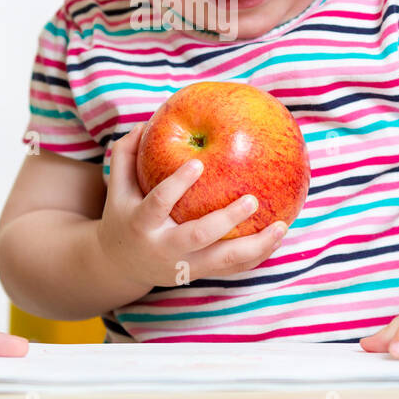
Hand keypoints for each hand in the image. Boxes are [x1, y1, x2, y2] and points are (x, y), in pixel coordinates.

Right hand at [96, 123, 288, 288]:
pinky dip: (257, 256)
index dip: (177, 184)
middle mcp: (163, 249)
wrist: (121, 265)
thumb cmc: (123, 215)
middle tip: (252, 199)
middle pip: (197, 237)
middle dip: (226, 220)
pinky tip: (278, 238)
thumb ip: (125, 154)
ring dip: (255, 245)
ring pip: (224, 260)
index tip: (198, 162)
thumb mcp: (116, 187)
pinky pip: (233, 269)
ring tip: (282, 225)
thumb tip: (145, 124)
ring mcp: (184, 266)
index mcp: (141, 224)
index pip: (158, 203)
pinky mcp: (199, 274)